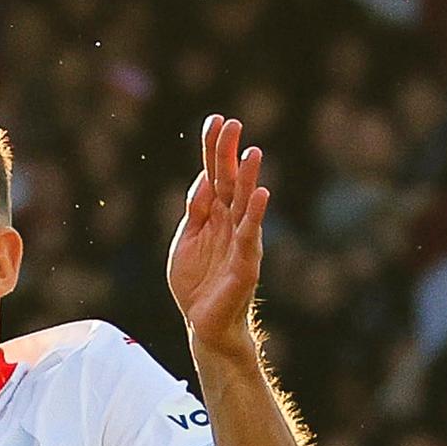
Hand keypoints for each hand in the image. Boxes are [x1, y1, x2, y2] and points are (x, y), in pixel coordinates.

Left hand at [167, 115, 269, 352]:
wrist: (204, 325)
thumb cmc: (196, 286)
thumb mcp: (187, 241)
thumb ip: (196, 212)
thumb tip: (203, 179)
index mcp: (213, 216)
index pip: (214, 175)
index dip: (213, 149)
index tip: (215, 120)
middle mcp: (230, 223)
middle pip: (229, 181)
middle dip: (229, 153)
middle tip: (232, 123)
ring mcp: (240, 242)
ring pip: (243, 204)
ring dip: (248, 177)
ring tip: (253, 152)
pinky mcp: (246, 263)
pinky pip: (250, 235)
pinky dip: (255, 214)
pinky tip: (259, 193)